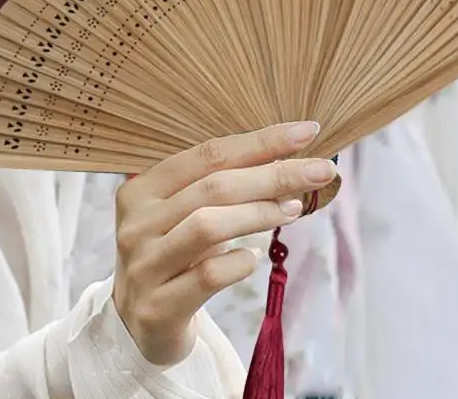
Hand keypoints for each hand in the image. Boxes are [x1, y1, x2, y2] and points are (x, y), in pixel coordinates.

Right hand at [113, 121, 336, 365]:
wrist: (143, 325)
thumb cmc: (180, 255)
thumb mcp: (193, 214)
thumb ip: (229, 187)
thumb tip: (292, 160)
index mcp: (144, 188)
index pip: (209, 154)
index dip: (260, 141)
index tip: (306, 132)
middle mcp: (137, 222)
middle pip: (213, 187)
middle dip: (273, 174)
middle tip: (321, 170)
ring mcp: (143, 265)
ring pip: (207, 226)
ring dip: (260, 213)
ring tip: (294, 210)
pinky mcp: (156, 307)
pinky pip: (206, 276)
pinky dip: (238, 263)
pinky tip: (253, 257)